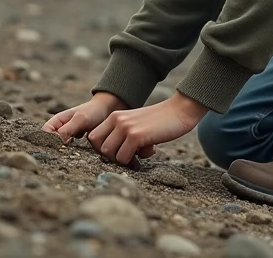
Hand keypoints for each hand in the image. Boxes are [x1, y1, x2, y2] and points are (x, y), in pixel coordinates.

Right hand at [43, 92, 126, 143]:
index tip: (62, 144)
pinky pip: (70, 148)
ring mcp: (68, 135)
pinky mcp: (75, 141)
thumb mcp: (80, 119)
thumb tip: (57, 142)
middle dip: (57, 147)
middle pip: (51, 141)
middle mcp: (60, 128)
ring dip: (66, 150)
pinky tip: (80, 152)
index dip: (50, 140)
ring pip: (60, 146)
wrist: (106, 110)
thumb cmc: (92, 111)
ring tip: (75, 151)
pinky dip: (73, 151)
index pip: (45, 133)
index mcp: (57, 120)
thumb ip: (67, 129)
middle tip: (69, 151)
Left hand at [87, 92, 208, 165]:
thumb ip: (124, 136)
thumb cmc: (160, 122)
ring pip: (109, 154)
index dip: (104, 149)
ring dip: (123, 159)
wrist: (180, 111)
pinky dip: (133, 161)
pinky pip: (123, 157)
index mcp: (115, 116)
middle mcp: (116, 119)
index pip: (93, 137)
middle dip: (112, 156)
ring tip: (140, 152)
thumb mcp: (136, 125)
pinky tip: (148, 151)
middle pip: (98, 147)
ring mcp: (125, 127)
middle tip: (130, 155)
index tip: (120, 151)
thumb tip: (116, 158)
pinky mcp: (136, 135)